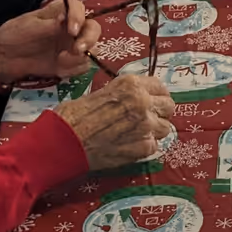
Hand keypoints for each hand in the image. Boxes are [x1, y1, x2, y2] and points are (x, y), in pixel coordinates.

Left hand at [0, 0, 99, 84]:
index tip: (71, 31)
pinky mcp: (70, 63)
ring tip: (61, 62)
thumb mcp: (29, 26)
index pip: (79, 8)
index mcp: (59, 12)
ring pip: (92, 49)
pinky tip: (59, 70)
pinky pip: (83, 66)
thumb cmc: (13, 36)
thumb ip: (49, 24)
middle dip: (89, 39)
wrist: (2, 58)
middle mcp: (70, 27)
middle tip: (77, 50)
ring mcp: (71, 46)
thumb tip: (66, 19)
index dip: (79, 17)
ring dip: (81, 57)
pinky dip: (74, 69)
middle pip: (93, 29)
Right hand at [56, 75, 174, 170]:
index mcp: (132, 84)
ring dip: (153, 131)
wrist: (63, 140)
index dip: (156, 95)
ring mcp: (145, 125)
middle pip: (168, 106)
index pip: (160, 87)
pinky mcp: (142, 147)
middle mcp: (143, 101)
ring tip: (135, 134)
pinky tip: (128, 146)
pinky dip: (143, 147)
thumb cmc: (74, 115)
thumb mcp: (101, 93)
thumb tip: (137, 98)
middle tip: (146, 118)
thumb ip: (125, 94)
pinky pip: (153, 146)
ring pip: (164, 128)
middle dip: (159, 112)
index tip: (152, 101)